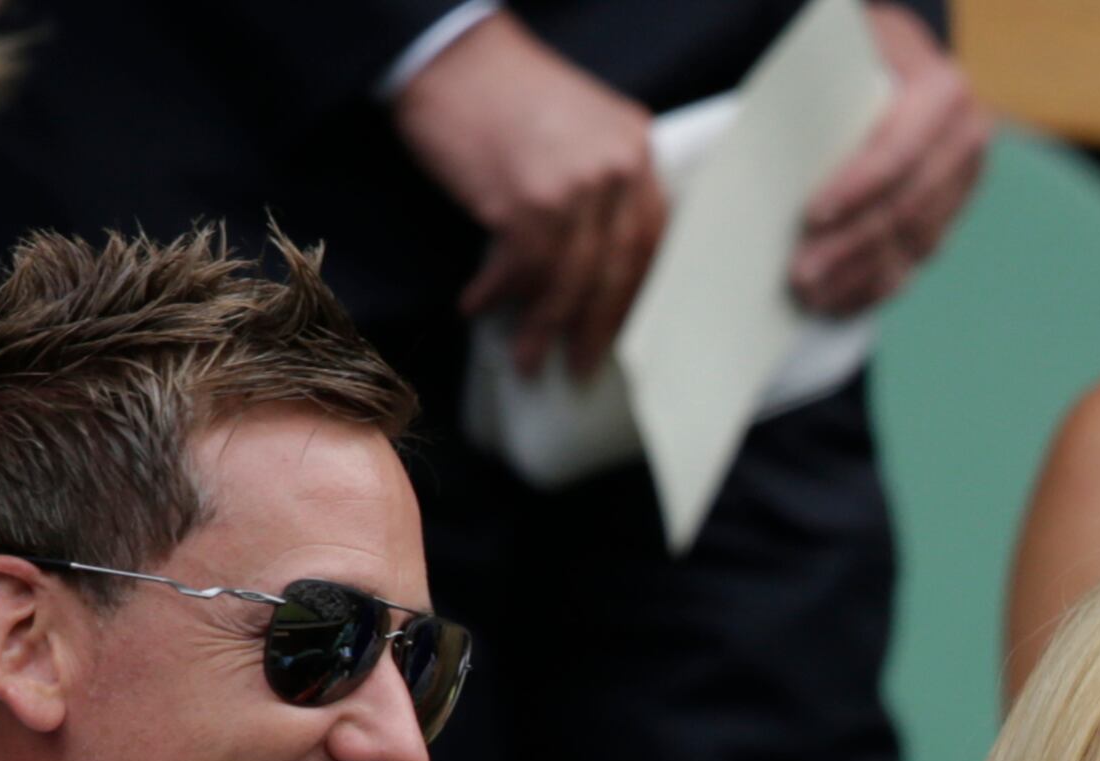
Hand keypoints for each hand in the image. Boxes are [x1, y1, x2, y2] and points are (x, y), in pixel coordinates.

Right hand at [391, 11, 669, 379]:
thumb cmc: (504, 91)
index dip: (635, 293)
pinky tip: (479, 307)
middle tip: (582, 366)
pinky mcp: (527, 202)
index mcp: (635, 147)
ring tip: (527, 357)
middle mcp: (616, 167)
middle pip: (618, 268)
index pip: (652, 238)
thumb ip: (600, 183)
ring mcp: (574, 187)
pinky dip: (500, 294)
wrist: (448, 55)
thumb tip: (593, 264)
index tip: (622, 331)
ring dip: (543, 325)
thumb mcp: (578, 126)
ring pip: (570, 279)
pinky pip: (522, 269)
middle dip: (597, 326)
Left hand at [790, 7, 989, 318]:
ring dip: (858, 275)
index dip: (856, 191)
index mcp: (944, 94)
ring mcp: (965, 182)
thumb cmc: (866, 52)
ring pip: (911, 244)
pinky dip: (876, 285)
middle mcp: (966, 141)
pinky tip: (840, 301)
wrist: (908, 61)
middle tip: (802, 273)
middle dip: (849, 246)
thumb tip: (790, 151)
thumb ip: (838, 92)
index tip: (812, 217)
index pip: (898, 154)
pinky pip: (916, 260)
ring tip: (811, 295)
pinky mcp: (952, 212)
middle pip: (904, 208)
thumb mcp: (854, 52)